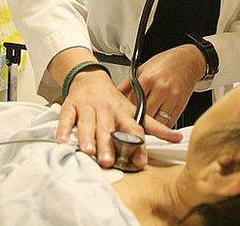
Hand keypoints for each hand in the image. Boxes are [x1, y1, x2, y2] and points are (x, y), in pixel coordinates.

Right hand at [57, 69, 182, 168]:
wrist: (90, 78)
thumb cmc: (113, 101)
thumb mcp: (134, 111)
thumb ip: (155, 127)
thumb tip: (177, 137)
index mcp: (123, 113)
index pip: (132, 128)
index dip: (137, 144)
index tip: (140, 161)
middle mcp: (106, 111)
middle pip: (107, 129)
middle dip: (107, 145)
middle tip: (108, 161)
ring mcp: (87, 108)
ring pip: (86, 124)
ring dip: (87, 138)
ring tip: (88, 152)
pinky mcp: (71, 106)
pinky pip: (66, 118)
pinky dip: (63, 129)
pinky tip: (62, 140)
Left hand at [118, 44, 206, 126]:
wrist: (188, 60)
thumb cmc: (165, 63)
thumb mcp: (143, 68)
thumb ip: (128, 84)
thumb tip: (113, 95)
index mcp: (149, 78)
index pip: (134, 102)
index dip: (128, 110)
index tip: (124, 116)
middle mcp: (161, 88)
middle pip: (146, 113)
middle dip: (138, 120)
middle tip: (133, 125)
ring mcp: (173, 97)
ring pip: (158, 121)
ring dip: (151, 126)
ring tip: (145, 126)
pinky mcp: (181, 104)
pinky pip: (170, 121)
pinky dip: (162, 126)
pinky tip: (158, 124)